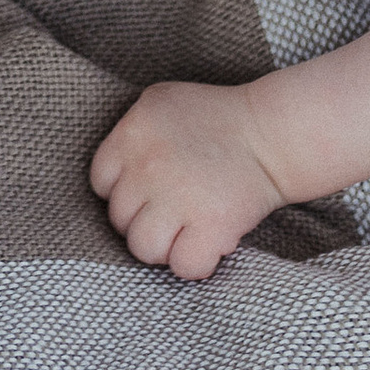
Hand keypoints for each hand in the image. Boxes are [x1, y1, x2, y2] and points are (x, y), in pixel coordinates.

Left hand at [91, 79, 285, 279]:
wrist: (269, 134)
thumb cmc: (216, 117)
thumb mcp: (160, 103)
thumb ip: (130, 132)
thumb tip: (115, 172)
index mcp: (132, 135)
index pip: (100, 183)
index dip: (122, 192)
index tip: (144, 192)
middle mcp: (147, 166)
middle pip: (119, 220)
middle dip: (143, 221)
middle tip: (170, 213)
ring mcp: (177, 198)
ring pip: (143, 248)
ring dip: (163, 247)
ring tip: (183, 233)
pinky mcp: (210, 226)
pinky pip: (183, 266)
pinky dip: (194, 263)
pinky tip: (206, 245)